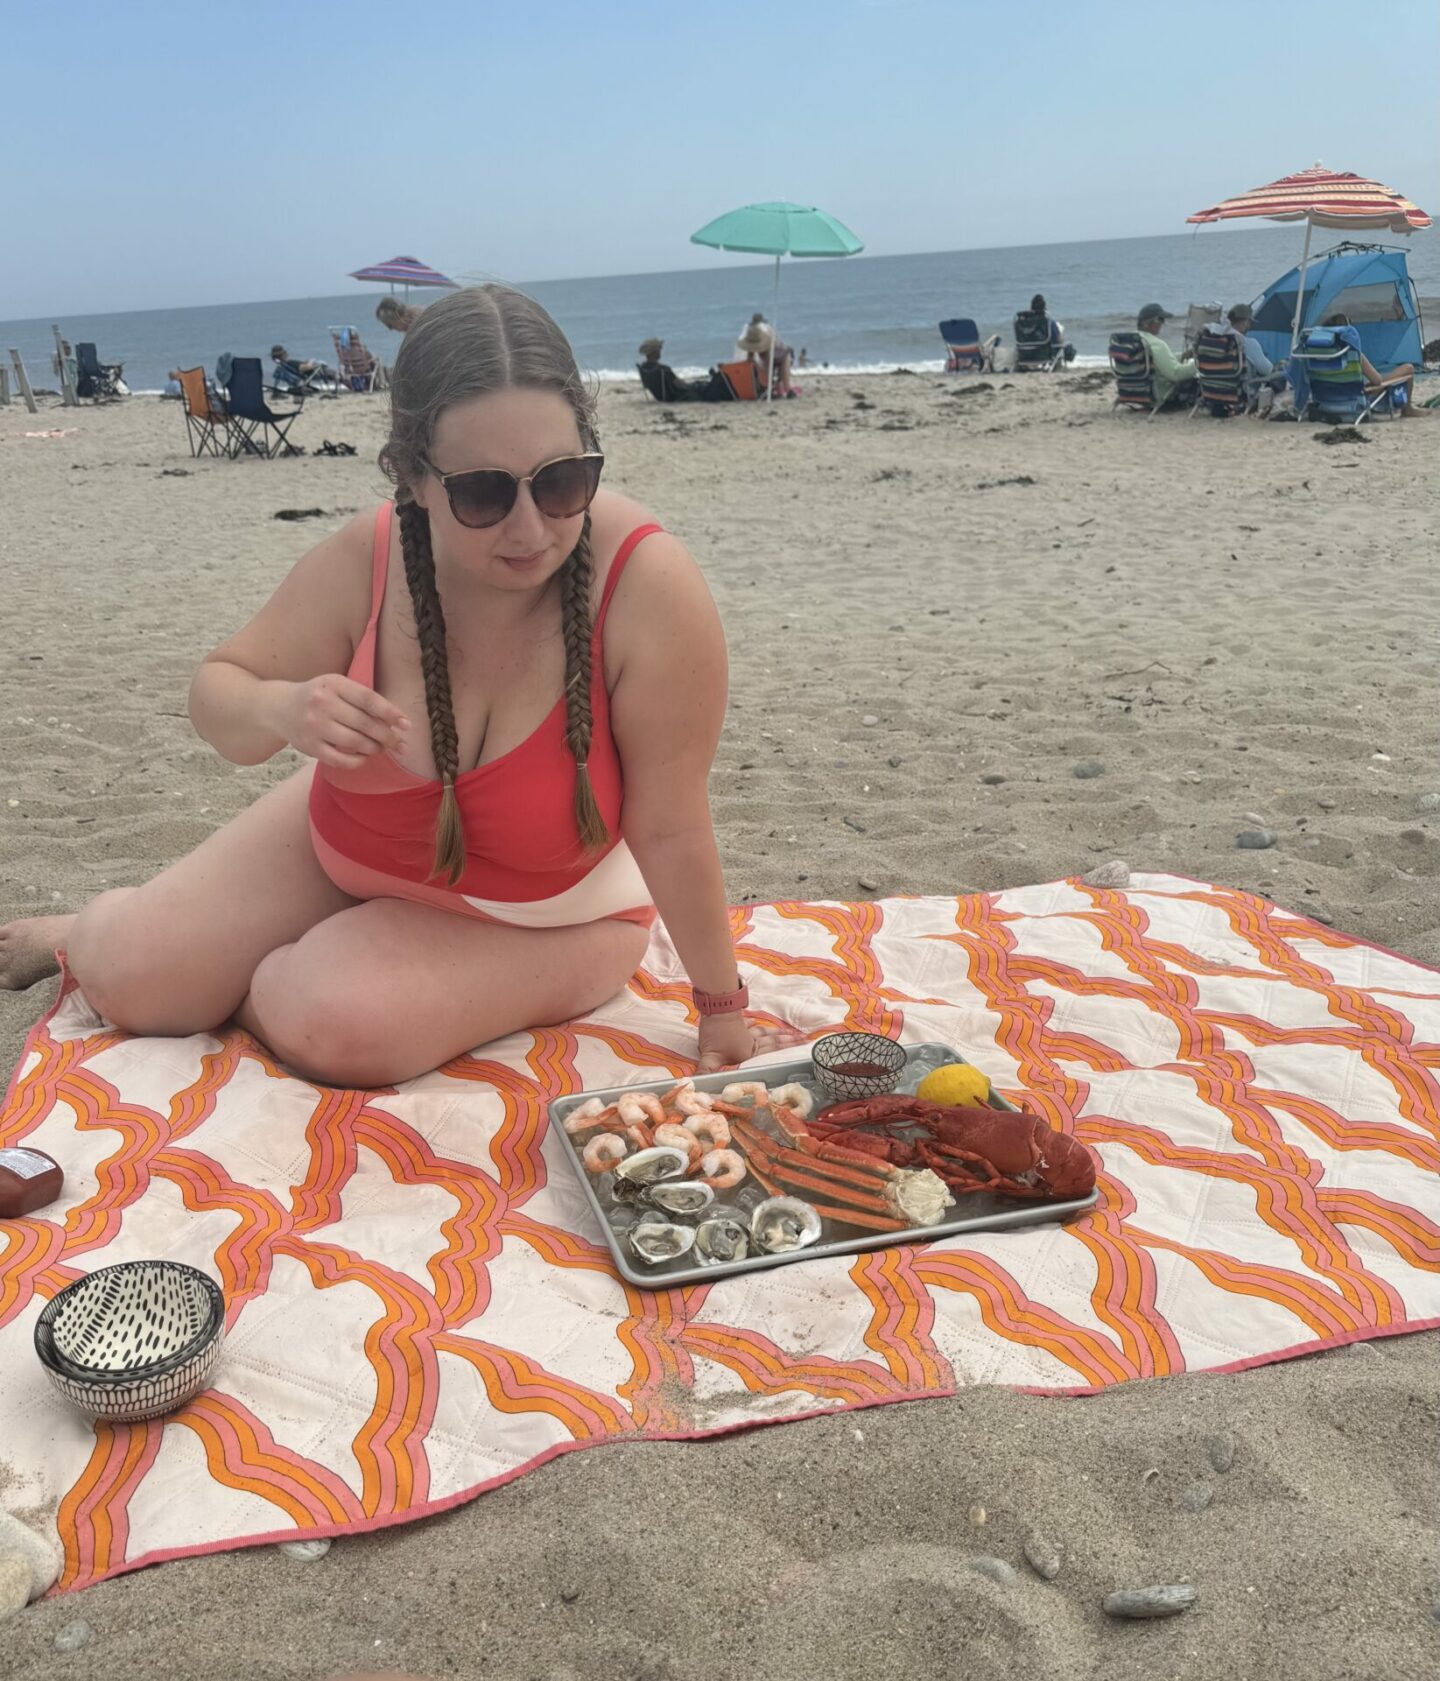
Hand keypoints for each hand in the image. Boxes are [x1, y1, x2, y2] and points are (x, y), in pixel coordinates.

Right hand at [273, 675, 409, 769]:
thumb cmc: (318, 697)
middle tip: (400, 744)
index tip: (406, 725)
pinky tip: (363, 757)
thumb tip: (397, 722)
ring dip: (374, 748)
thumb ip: (362, 699)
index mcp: (333, 684)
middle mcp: (322, 703)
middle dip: (388, 736)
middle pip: (365, 724)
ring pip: (355, 743)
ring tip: (381, 748)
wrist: (278, 708)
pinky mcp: (309, 746)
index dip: (391, 713)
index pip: (369, 699)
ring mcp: (314, 726)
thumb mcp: (336, 686)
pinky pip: (341, 760)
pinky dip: (357, 761)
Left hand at [696, 1012, 806, 1074]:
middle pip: (774, 1042)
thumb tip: (698, 1086)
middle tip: (805, 1039)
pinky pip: (750, 1023)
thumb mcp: (710, 1056)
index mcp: (749, 1053)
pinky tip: (757, 1022)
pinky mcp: (739, 1020)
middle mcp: (752, 1042)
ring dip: (779, 1033)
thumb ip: (707, 1072)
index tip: (803, 1048)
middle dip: (790, 1042)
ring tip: (792, 1033)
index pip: (771, 1053)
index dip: (787, 1051)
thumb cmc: (716, 1033)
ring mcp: (746, 1030)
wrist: (716, 1007)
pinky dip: (755, 1023)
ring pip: (766, 1032)